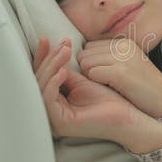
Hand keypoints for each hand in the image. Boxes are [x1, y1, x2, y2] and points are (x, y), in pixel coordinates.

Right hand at [32, 37, 146, 143]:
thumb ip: (65, 70)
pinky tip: (63, 71)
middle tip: (61, 44)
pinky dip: (53, 83)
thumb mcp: (82, 80)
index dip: (42, 57)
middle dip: (47, 59)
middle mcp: (49, 111)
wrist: (124, 115)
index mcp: (53, 102)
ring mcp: (53, 119)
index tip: (45, 39)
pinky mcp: (59, 123)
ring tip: (64, 54)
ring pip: (40, 88)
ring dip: (51, 67)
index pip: (41, 76)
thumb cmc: (107, 99)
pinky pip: (48, 99)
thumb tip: (55, 51)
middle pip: (37, 81)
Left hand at [76, 37, 161, 119]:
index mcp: (125, 43)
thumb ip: (111, 58)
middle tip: (102, 83)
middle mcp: (124, 46)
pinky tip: (110, 90)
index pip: (90, 46)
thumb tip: (83, 59)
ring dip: (90, 77)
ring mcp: (123, 58)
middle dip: (87, 69)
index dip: (91, 63)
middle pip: (84, 53)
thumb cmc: (147, 89)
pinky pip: (91, 74)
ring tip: (107, 86)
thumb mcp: (131, 65)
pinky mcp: (121, 72)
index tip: (102, 75)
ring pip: (85, 62)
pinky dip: (96, 84)